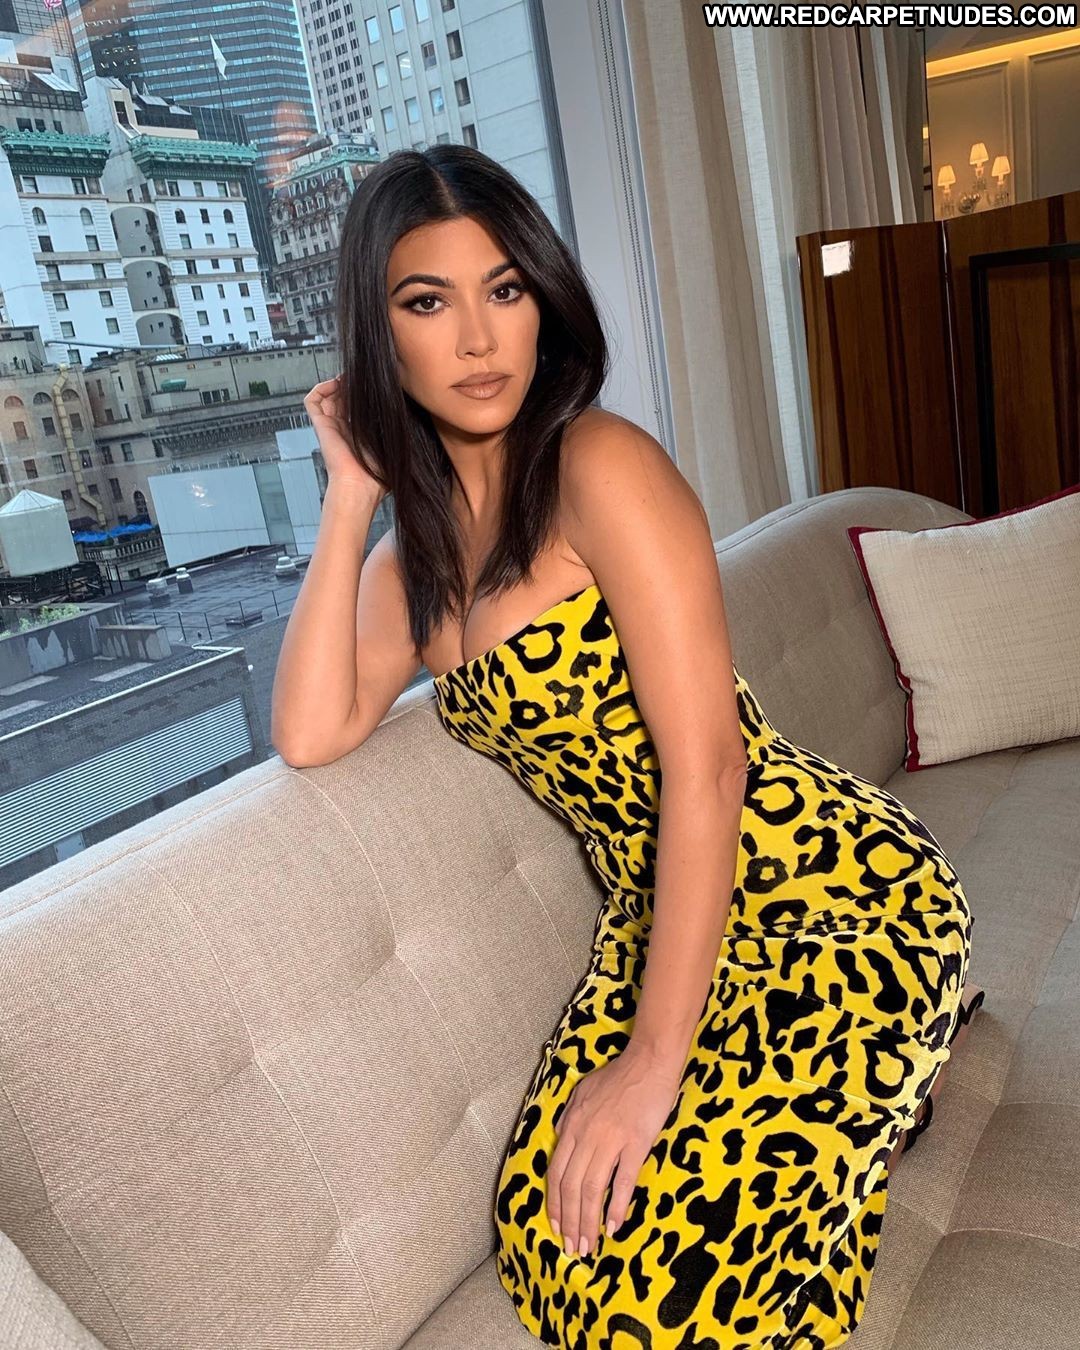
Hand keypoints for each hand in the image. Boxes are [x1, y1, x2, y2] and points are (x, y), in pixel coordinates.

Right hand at [304, 375, 385, 498]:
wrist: (359, 486)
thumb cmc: (377, 476)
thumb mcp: (392, 447)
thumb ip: (394, 430)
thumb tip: (405, 410)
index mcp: (357, 436)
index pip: (355, 408)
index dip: (362, 395)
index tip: (374, 386)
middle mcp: (342, 430)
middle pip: (341, 399)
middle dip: (350, 386)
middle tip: (362, 378)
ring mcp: (330, 427)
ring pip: (327, 397)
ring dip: (337, 384)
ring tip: (350, 378)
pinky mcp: (320, 426)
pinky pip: (312, 401)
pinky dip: (321, 388)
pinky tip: (336, 383)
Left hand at [547, 1043, 682, 1257]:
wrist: (648, 1061)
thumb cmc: (618, 1075)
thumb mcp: (583, 1091)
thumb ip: (569, 1117)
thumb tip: (560, 1137)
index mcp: (572, 1125)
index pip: (556, 1173)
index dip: (555, 1203)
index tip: (556, 1227)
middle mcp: (586, 1135)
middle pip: (571, 1187)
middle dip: (569, 1222)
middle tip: (572, 1248)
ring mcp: (610, 1139)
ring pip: (592, 1189)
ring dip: (588, 1221)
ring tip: (589, 1246)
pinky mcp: (635, 1142)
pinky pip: (622, 1180)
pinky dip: (616, 1206)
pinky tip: (614, 1226)